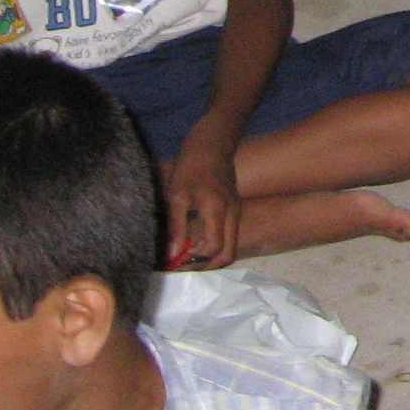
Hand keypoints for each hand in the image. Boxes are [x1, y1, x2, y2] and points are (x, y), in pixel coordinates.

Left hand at [162, 134, 242, 267]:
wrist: (212, 143)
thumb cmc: (191, 167)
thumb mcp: (177, 195)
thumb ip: (177, 227)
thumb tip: (173, 255)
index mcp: (218, 211)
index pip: (214, 249)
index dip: (193, 260)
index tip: (174, 259)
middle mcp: (232, 214)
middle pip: (228, 254)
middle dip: (206, 266)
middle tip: (183, 264)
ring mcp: (236, 211)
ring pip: (230, 246)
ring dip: (209, 257)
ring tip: (186, 254)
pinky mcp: (234, 208)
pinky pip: (228, 235)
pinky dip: (214, 245)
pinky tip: (194, 240)